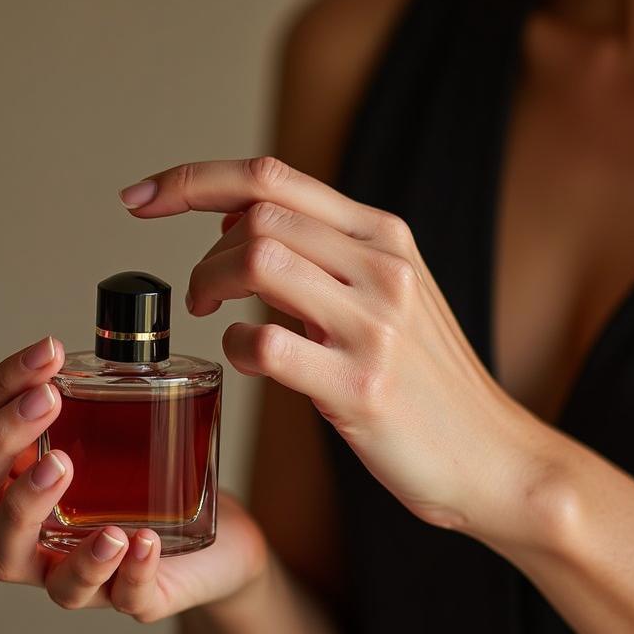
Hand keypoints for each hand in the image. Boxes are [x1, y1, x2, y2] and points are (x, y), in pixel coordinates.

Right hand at [0, 336, 268, 618]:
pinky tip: (142, 540)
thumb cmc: (160, 485)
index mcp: (18, 478)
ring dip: (29, 508)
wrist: (222, 547)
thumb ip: (119, 391)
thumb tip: (129, 323)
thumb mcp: (134, 431)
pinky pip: (115, 598)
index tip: (49, 353)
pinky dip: (125, 570)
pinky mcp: (129, 599)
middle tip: (49, 403)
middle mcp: (28, 527)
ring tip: (67, 469)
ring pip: (9, 559)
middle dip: (0, 443)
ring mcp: (69, 570)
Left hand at [119, 157, 539, 536]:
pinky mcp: (363, 385)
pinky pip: (266, 344)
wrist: (492, 457)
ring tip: (212, 317)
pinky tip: (245, 361)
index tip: (140, 199)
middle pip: (257, 215)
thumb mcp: (390, 299)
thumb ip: (324, 258)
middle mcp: (383, 268)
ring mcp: (377, 325)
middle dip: (201, 252)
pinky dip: (235, 348)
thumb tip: (239, 228)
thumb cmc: (429, 384)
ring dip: (210, 285)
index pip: (274, 176)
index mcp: (385, 237)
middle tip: (198, 295)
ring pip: (258, 261)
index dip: (193, 179)